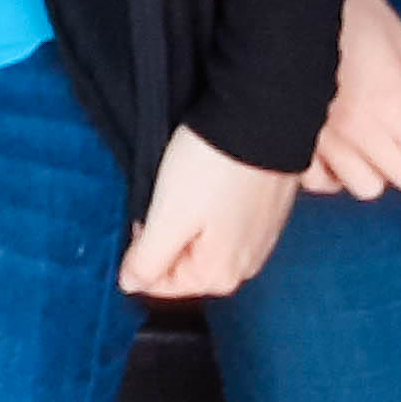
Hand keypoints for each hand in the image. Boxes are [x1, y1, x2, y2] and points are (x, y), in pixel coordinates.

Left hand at [118, 131, 297, 301]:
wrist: (262, 117)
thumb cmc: (214, 167)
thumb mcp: (167, 218)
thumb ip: (147, 260)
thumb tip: (131, 284)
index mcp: (219, 275)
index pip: (159, 283)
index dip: (141, 248)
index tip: (144, 214)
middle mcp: (246, 265)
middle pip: (184, 262)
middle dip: (166, 234)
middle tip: (168, 195)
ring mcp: (261, 238)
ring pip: (204, 240)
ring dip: (189, 217)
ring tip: (192, 182)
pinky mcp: (269, 211)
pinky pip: (228, 220)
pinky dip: (213, 204)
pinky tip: (212, 179)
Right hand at [303, 0, 400, 201]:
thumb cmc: (342, 6)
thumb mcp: (396, 33)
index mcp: (393, 103)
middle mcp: (361, 132)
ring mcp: (324, 143)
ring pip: (370, 187)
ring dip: (378, 167)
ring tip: (370, 134)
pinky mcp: (294, 143)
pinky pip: (325, 182)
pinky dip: (335, 172)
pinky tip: (338, 144)